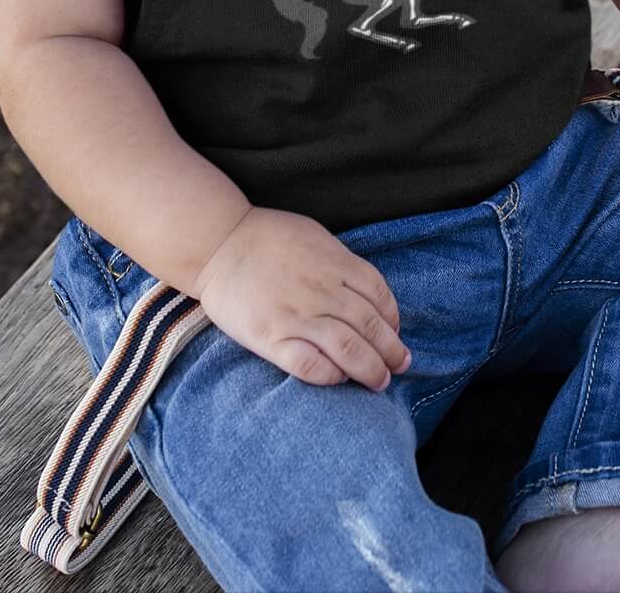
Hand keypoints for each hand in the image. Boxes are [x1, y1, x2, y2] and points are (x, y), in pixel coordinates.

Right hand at [191, 206, 413, 390]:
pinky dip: (330, 375)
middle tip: (400, 365)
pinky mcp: (271, 337)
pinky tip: (338, 378)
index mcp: (336, 263)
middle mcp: (323, 291)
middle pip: (370, 326)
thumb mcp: (316, 237)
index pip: (380, 296)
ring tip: (380, 381)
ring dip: (370, 369)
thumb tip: (364, 288)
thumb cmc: (267, 237)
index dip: (393, 318)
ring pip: (348, 349)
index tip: (395, 332)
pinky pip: (309, 365)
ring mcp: (298, 316)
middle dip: (391, 350)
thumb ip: (341, 262)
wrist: (219, 243)